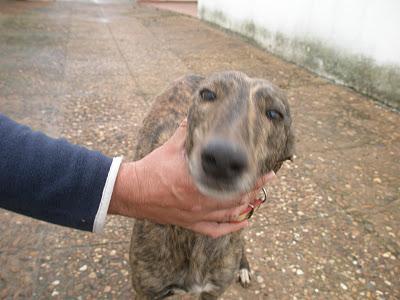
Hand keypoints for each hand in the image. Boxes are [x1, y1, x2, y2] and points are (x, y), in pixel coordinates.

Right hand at [109, 120, 275, 237]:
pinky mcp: (189, 223)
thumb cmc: (152, 168)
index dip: (254, 178)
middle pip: (237, 198)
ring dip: (247, 206)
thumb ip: (187, 131)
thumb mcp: (171, 146)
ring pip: (229, 214)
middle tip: (267, 180)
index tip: (268, 171)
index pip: (235, 182)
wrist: (133, 192)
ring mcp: (196, 214)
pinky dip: (231, 228)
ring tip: (259, 197)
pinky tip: (243, 224)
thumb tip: (196, 114)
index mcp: (198, 181)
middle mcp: (201, 200)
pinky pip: (214, 230)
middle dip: (255, 189)